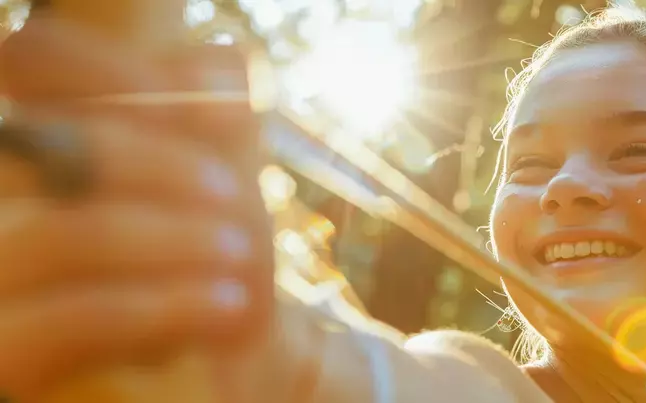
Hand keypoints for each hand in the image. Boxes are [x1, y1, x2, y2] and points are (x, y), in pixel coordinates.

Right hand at [0, 17, 272, 401]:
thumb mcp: (194, 183)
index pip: (35, 62)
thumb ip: (194, 121)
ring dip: (168, 240)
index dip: (123, 72)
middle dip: (148, 160)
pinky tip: (227, 308)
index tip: (218, 103)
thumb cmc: (186, 261)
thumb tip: (216, 65)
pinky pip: (69, 324)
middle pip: (39, 146)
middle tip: (227, 188)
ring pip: (55, 235)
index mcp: (22, 142)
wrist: (203, 377)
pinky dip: (162, 308)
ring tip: (240, 253)